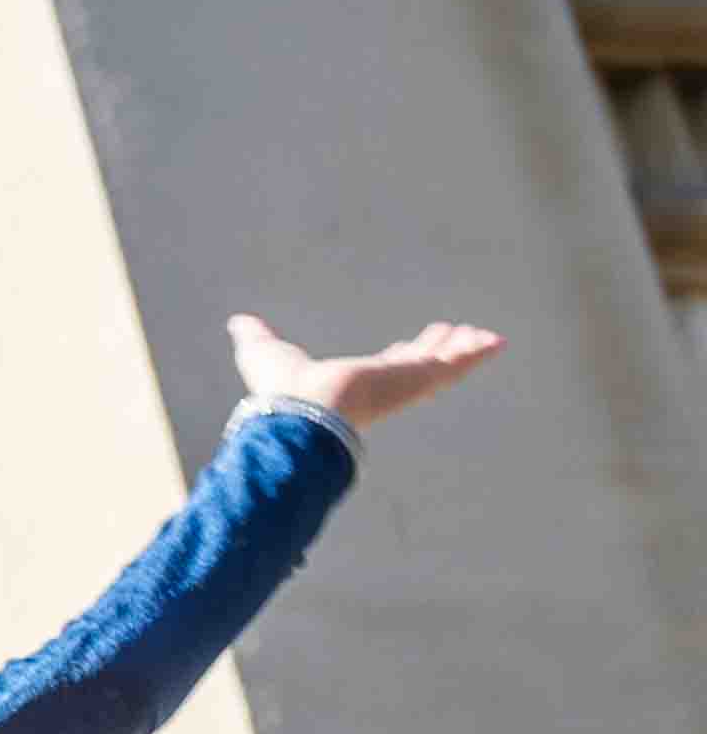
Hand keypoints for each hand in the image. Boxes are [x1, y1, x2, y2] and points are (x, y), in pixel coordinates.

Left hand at [229, 311, 498, 429]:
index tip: (414, 345)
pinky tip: (496, 341)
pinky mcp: (418, 378)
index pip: (384, 369)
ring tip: (487, 337)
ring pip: (443, 365)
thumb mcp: (263, 352)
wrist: (300, 410)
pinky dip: (476, 352)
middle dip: (437, 350)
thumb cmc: (279, 390)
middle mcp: (382, 387)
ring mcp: (404, 384)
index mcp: (353, 385)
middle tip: (456, 333)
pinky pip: (456, 363)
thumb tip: (238, 323)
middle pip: (418, 366)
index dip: (401, 356)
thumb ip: (255, 338)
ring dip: (463, 350)